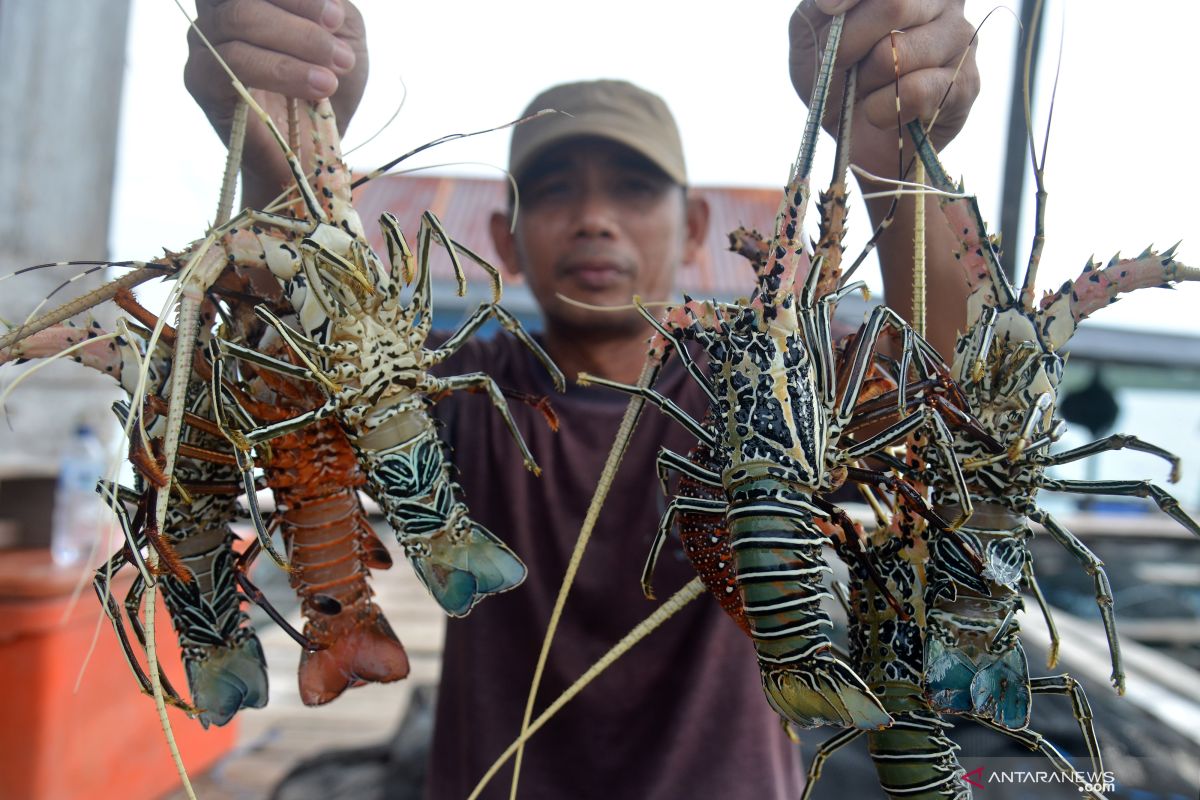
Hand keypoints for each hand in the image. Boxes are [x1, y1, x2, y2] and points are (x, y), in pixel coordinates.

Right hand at [184, 0, 367, 206]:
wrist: (315, 151)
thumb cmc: (328, 87)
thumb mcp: (344, 35)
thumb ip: (332, 4)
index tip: (336, 18)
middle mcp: (218, 12)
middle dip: (301, 13)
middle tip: (342, 55)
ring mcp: (203, 43)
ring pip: (239, 19)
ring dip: (297, 44)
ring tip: (332, 77)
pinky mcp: (199, 80)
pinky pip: (228, 62)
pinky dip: (279, 71)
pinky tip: (317, 88)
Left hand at [789, 0, 979, 177]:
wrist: (854, 137)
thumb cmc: (837, 77)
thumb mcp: (814, 35)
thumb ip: (820, 6)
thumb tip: (830, 2)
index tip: (827, 11)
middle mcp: (945, 0)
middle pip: (894, 3)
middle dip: (850, 44)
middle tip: (843, 65)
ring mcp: (961, 37)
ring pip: (898, 52)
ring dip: (866, 82)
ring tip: (867, 91)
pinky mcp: (966, 82)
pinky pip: (915, 91)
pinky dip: (881, 110)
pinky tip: (881, 114)